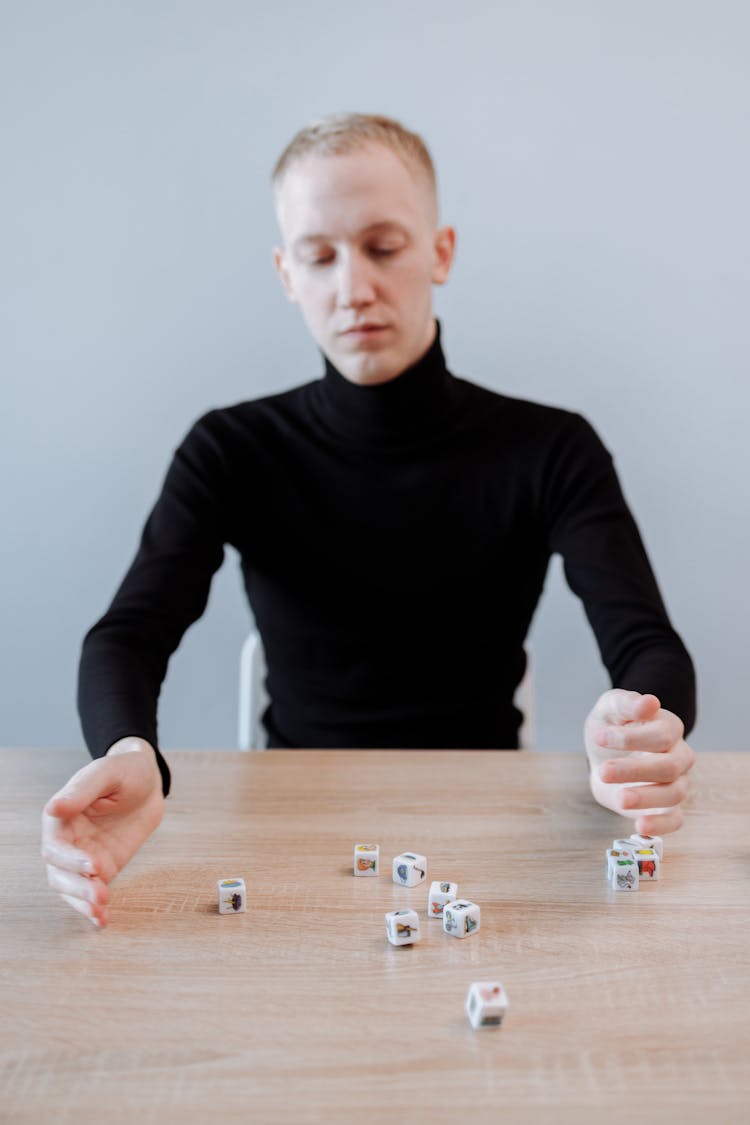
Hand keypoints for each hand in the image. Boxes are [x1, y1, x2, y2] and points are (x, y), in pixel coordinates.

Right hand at [41, 738, 164, 926]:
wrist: (149, 780)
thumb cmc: (125, 770)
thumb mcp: (107, 773)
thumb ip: (82, 790)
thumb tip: (53, 809)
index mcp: (61, 816)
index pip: (54, 846)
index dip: (70, 859)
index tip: (93, 865)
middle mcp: (67, 840)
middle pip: (59, 873)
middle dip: (77, 887)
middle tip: (101, 894)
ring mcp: (84, 857)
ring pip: (71, 888)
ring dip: (82, 902)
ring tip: (101, 911)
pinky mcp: (103, 867)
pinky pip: (92, 891)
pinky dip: (94, 908)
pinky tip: (103, 919)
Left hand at [584, 689, 694, 834]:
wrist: (604, 754)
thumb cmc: (611, 727)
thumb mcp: (609, 708)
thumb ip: (626, 703)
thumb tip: (649, 703)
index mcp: (669, 728)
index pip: (661, 735)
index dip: (630, 737)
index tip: (599, 737)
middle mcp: (679, 756)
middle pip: (669, 766)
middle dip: (635, 770)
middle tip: (605, 772)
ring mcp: (677, 782)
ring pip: (674, 794)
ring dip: (645, 798)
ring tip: (619, 798)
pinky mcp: (667, 807)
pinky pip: (675, 820)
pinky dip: (661, 825)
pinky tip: (639, 827)